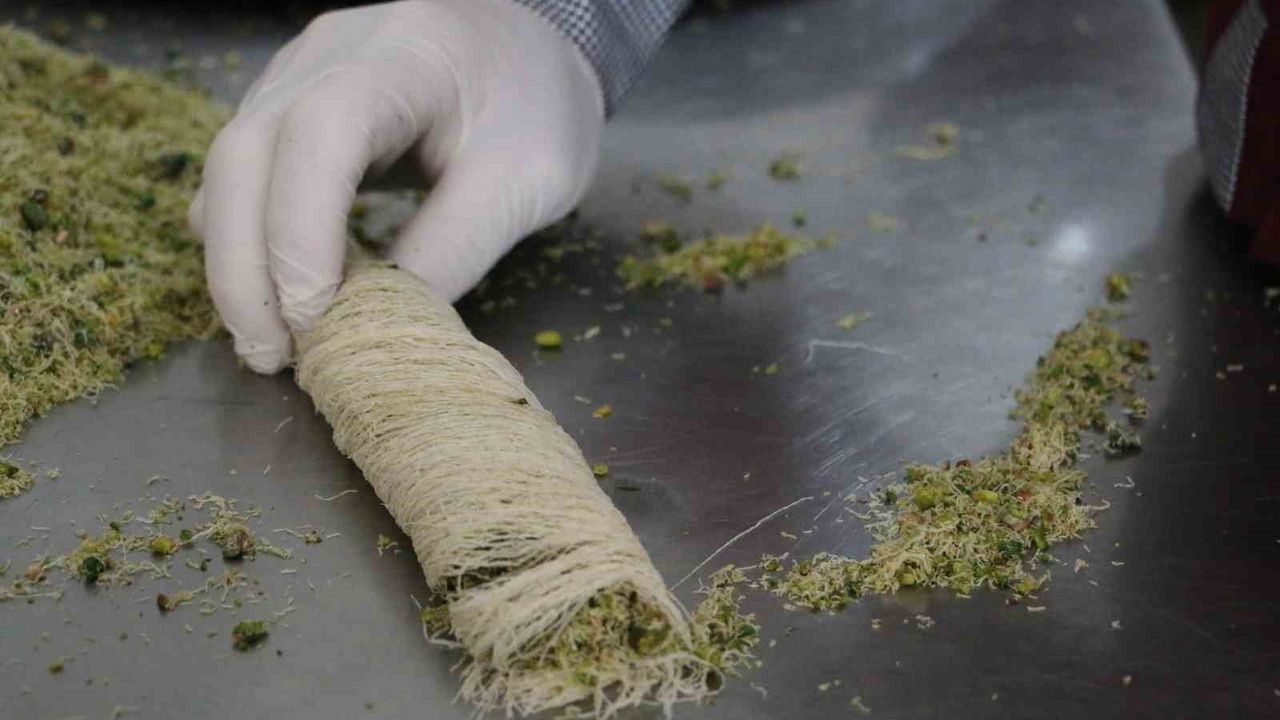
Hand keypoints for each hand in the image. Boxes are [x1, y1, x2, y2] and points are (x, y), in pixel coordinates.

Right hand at [189, 0, 603, 372]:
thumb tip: (379, 324)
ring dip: (236, 260)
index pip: (321, 133)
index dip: (302, 229)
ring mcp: (297, 75)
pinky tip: (280, 293)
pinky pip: (245, 172)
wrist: (532, 44)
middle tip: (270, 354)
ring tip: (271, 341)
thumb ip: (455, 246)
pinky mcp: (289, 105)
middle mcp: (327, 56)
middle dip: (244, 266)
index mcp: (401, 59)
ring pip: (230, 166)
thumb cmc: (537, 105)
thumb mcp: (524, 182)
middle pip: (245, 153)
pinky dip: (249, 238)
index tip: (313, 315)